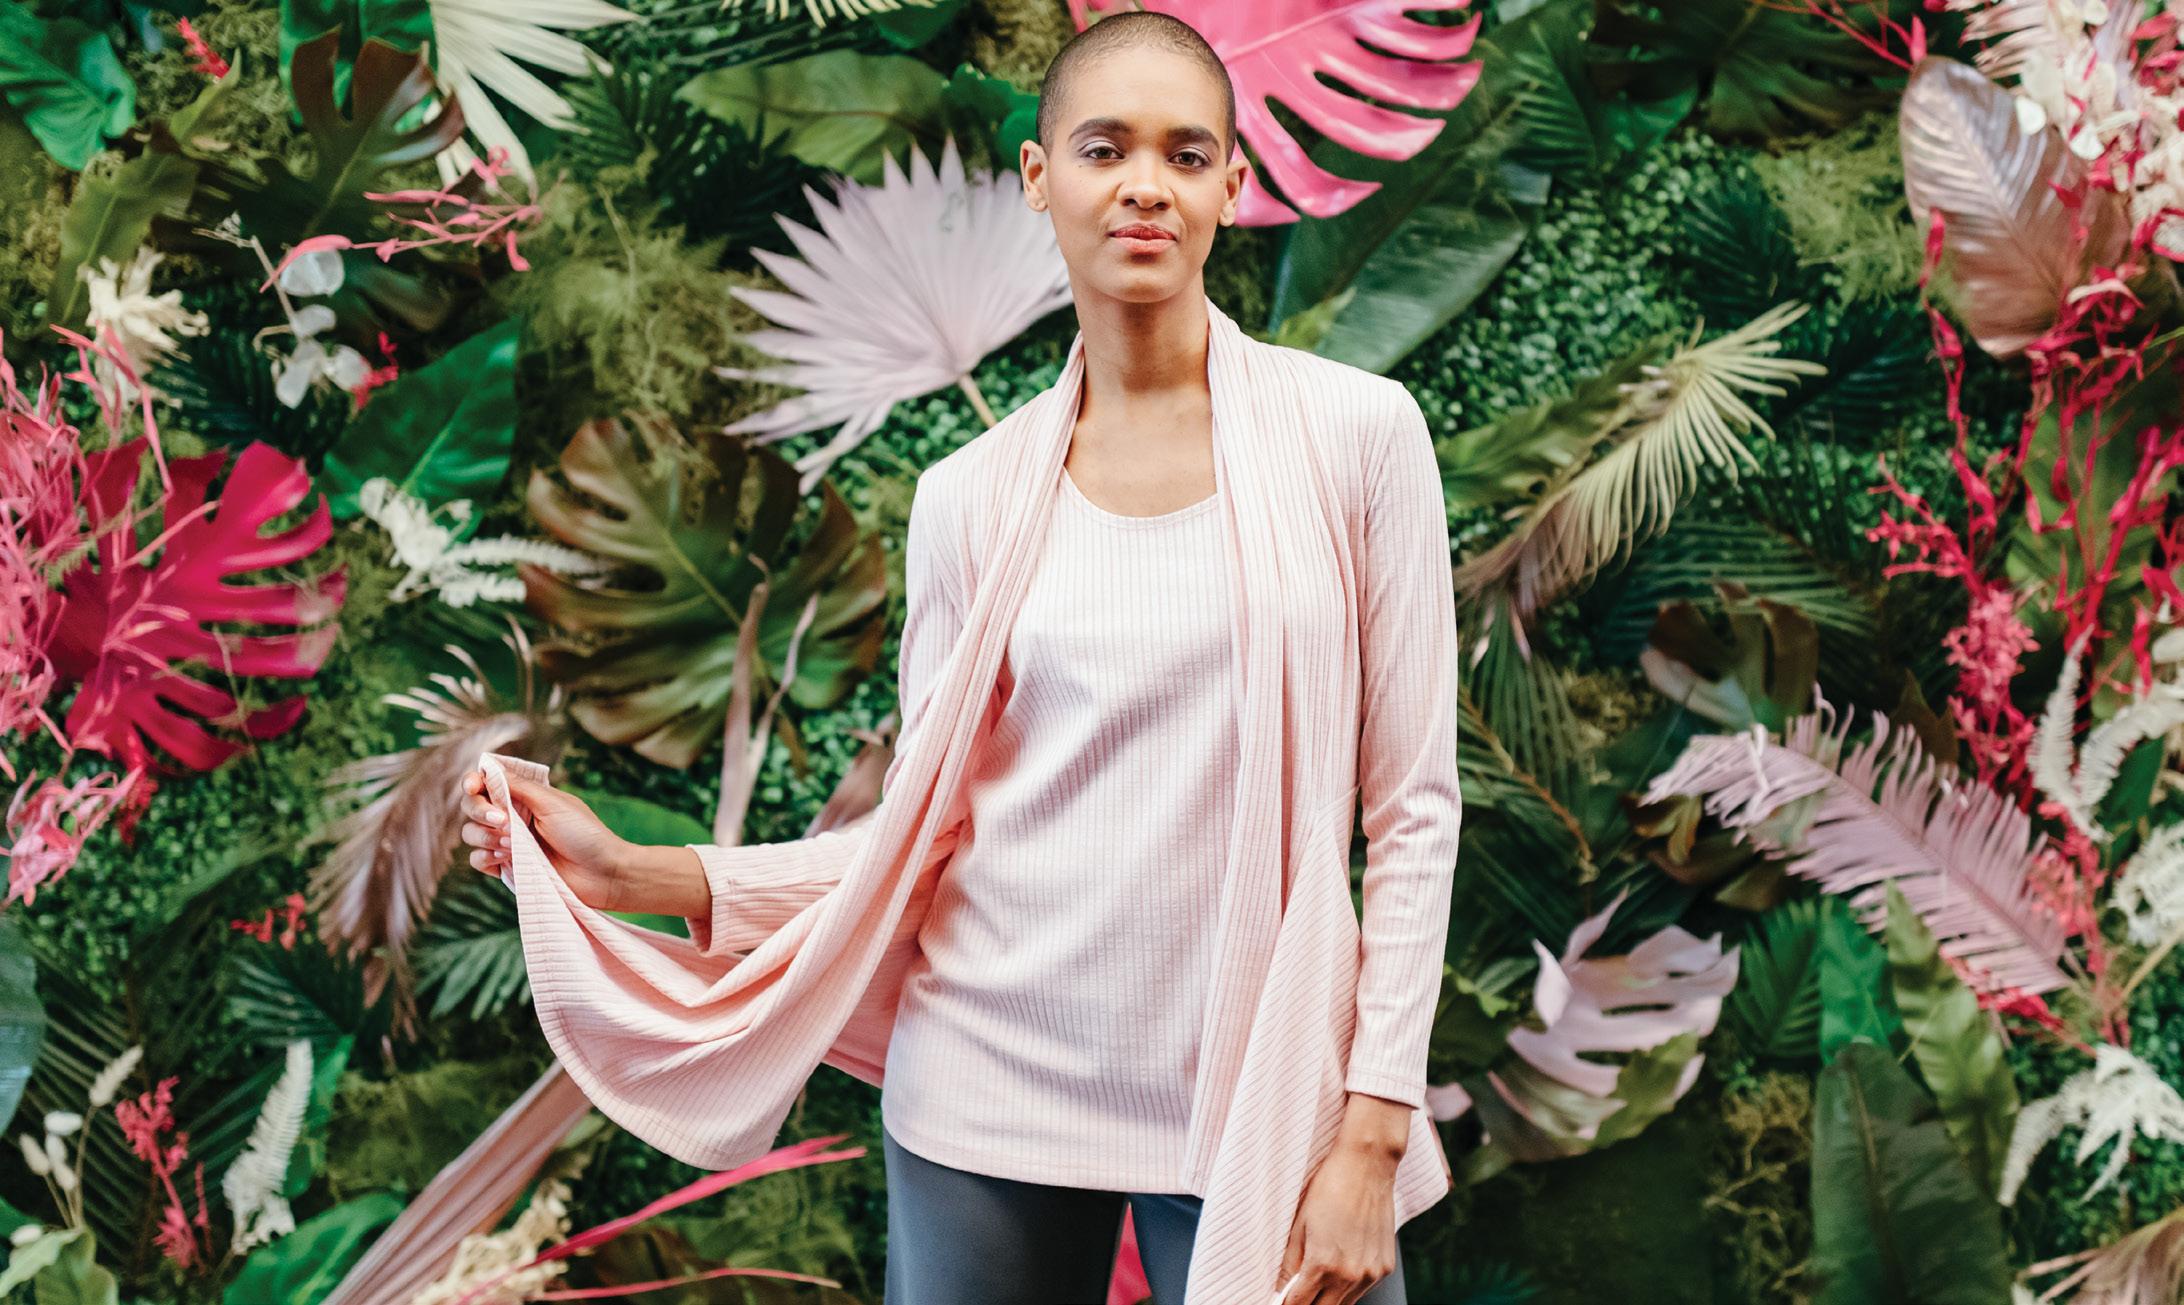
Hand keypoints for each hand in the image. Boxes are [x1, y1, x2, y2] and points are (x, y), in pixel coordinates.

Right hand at [458, 766, 630, 910]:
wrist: (602, 874)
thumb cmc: (584, 834)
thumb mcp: (552, 803)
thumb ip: (519, 786)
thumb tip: (488, 767)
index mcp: (524, 796)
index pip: (485, 783)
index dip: (473, 783)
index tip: (473, 787)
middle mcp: (513, 817)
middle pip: (472, 807)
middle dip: (480, 811)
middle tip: (504, 822)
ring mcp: (508, 843)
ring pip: (471, 834)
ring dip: (486, 837)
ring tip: (513, 845)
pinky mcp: (508, 868)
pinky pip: (477, 860)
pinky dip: (484, 857)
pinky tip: (505, 858)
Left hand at [1276, 1141, 1400, 1304]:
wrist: (1367, 1166)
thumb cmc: (1330, 1188)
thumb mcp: (1300, 1225)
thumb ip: (1289, 1263)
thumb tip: (1281, 1289)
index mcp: (1323, 1264)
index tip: (1280, 1302)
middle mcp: (1350, 1275)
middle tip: (1297, 1293)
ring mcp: (1371, 1274)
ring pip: (1345, 1304)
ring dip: (1329, 1298)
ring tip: (1318, 1279)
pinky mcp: (1385, 1267)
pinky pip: (1362, 1289)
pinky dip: (1348, 1286)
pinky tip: (1340, 1267)